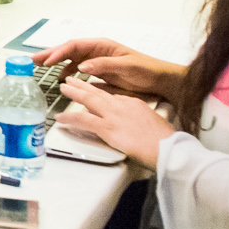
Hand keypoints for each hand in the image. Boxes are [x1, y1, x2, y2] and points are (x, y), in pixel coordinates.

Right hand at [33, 38, 185, 99]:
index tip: (47, 61)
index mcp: (102, 46)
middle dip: (49, 54)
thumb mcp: (127, 66)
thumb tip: (82, 66)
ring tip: (39, 67)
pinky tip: (59, 78)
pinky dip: (66, 72)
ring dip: (54, 62)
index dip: (58, 52)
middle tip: (32, 60)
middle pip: (68, 50)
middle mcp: (96, 51)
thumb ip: (104, 65)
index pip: (74, 45)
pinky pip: (77, 70)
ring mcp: (97, 62)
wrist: (161, 81)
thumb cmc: (148, 70)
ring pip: (70, 59)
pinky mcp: (99, 73)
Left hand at [54, 78, 177, 168]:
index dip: (99, 92)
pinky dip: (70, 117)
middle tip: (70, 80)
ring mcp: (113, 116)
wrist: (168, 147)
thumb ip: (138, 119)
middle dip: (82, 85)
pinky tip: (60, 118)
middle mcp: (121, 106)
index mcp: (133, 104)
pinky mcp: (108, 128)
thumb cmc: (164, 140)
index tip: (91, 89)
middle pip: (98, 93)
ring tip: (63, 89)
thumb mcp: (152, 122)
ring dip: (73, 94)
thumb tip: (130, 124)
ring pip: (88, 100)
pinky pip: (83, 120)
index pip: (112, 95)